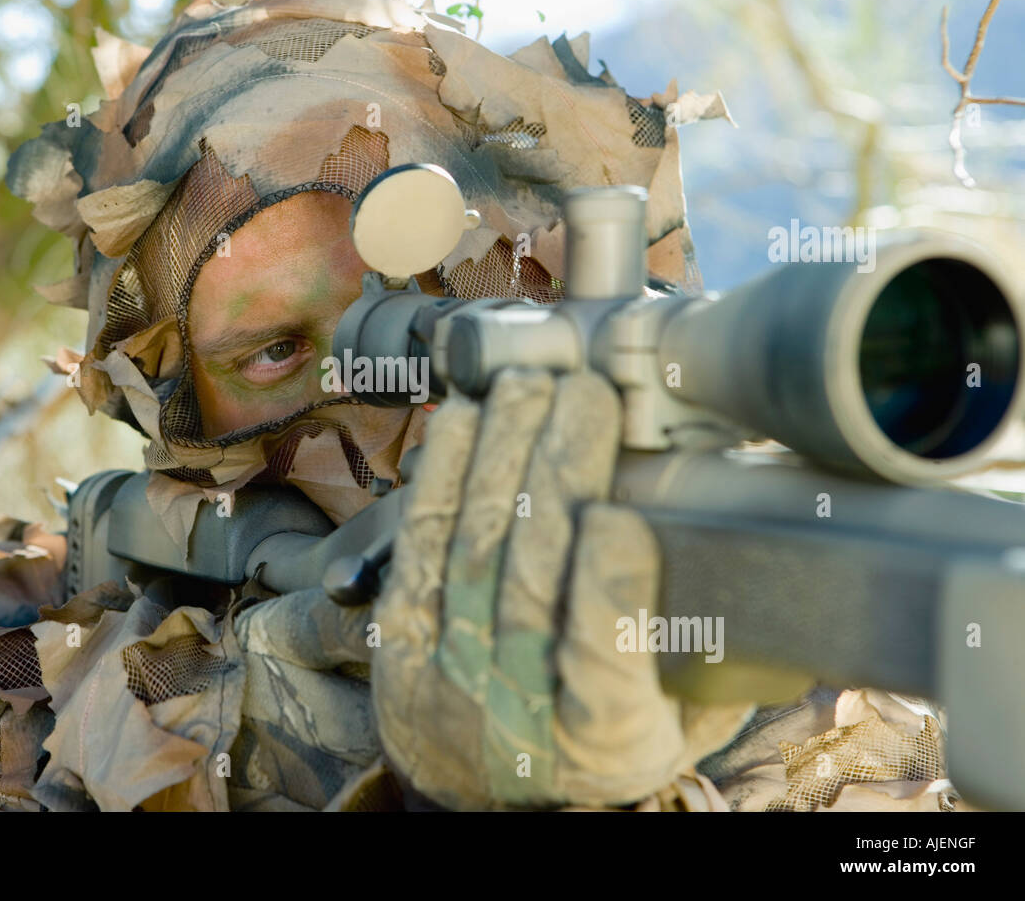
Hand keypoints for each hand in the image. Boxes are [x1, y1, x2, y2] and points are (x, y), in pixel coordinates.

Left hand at [370, 367, 749, 808]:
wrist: (489, 794)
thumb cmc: (600, 743)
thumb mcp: (677, 725)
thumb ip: (719, 658)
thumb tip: (777, 553)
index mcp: (601, 738)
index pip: (598, 663)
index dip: (605, 587)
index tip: (622, 516)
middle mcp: (515, 702)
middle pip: (529, 580)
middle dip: (558, 474)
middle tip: (587, 394)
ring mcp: (449, 666)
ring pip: (471, 548)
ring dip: (501, 455)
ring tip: (531, 385)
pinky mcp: (402, 634)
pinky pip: (417, 545)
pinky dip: (441, 476)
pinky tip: (465, 418)